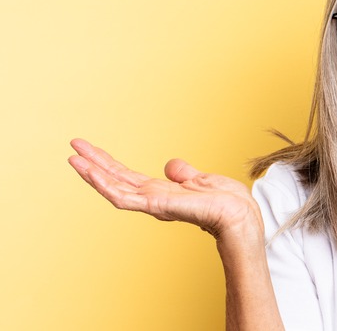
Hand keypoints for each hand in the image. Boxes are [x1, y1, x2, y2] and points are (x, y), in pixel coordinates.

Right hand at [68, 138, 263, 240]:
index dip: (110, 164)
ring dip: (93, 173)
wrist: (239, 214)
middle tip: (74, 145)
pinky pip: (123, 197)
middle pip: (117, 179)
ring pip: (114, 189)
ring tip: (74, 157)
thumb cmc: (228, 202)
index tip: (92, 149)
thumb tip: (171, 165)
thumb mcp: (203, 180)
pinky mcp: (155, 207)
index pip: (129, 177)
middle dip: (95, 163)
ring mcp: (153, 204)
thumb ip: (184, 174)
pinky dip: (104, 184)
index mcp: (163, 192)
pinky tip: (90, 172)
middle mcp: (154, 199)